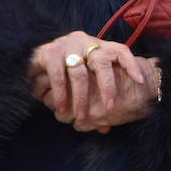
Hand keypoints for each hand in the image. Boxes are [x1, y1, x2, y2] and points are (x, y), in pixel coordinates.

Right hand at [31, 57, 159, 131]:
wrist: (30, 52)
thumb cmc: (64, 70)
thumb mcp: (85, 78)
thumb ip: (95, 99)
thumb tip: (105, 128)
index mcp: (98, 46)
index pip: (120, 51)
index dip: (131, 65)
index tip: (140, 82)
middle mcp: (85, 42)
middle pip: (102, 63)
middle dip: (107, 88)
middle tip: (108, 109)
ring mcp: (67, 45)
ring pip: (79, 73)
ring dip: (80, 97)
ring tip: (80, 116)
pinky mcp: (49, 51)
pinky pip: (58, 74)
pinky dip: (60, 93)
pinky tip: (61, 107)